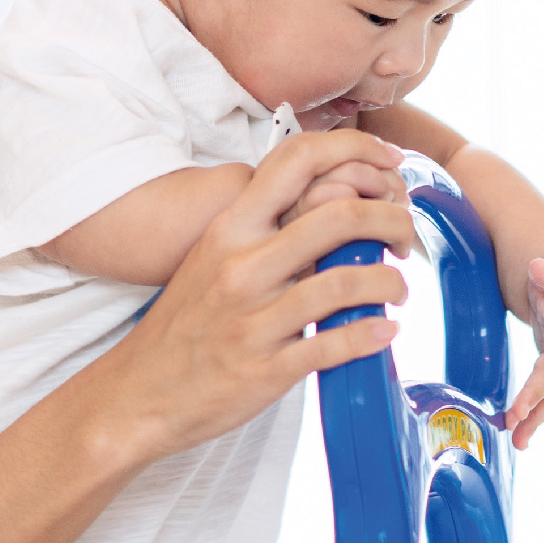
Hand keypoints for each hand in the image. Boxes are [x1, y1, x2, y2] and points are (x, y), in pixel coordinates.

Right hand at [85, 131, 416, 461]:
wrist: (138, 392)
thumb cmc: (185, 323)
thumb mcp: (212, 258)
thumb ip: (265, 230)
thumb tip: (334, 204)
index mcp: (230, 229)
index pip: (297, 159)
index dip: (356, 150)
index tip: (389, 165)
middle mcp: (242, 266)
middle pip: (338, 214)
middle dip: (391, 219)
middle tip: (405, 236)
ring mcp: (253, 319)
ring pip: (343, 281)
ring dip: (388, 282)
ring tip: (397, 289)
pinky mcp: (264, 369)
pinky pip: (333, 346)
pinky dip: (371, 334)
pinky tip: (385, 331)